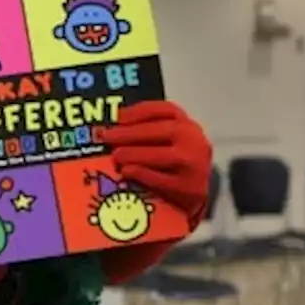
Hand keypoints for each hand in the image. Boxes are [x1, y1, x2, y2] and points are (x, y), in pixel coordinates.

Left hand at [103, 101, 212, 222]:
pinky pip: (163, 179)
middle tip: (108, 137)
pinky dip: (142, 173)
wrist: (196, 194)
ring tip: (116, 156)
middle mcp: (195, 141)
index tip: (118, 116)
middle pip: (164, 130)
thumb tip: (114, 127)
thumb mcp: (168, 141)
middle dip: (131, 132)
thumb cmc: (175, 163)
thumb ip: (147, 130)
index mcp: (188, 125)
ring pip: (163, 155)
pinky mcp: (190, 188)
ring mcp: (196, 165)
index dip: (140, 111)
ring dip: (134, 153)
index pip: (166, 110)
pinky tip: (126, 171)